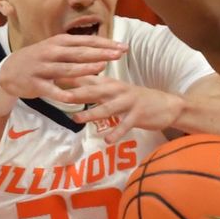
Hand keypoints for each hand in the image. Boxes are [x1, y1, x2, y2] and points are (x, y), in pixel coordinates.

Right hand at [0, 34, 127, 103]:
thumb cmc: (38, 59)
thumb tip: (100, 49)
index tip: (122, 47)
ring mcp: (42, 68)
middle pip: (79, 53)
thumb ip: (75, 49)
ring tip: (101, 68)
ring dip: (84, 69)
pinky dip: (62, 94)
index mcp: (58, 42)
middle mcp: (51, 52)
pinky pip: (50, 90)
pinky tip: (73, 99)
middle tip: (119, 55)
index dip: (105, 44)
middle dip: (100, 53)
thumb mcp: (54, 48)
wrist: (8, 71)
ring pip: (66, 69)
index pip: (86, 41)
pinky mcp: (35, 84)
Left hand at [61, 75, 183, 142]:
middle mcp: (117, 91)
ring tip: (77, 119)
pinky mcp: (138, 115)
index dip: (71, 77)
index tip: (53, 77)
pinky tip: (107, 141)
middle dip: (77, 93)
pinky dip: (116, 133)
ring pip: (107, 108)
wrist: (167, 105)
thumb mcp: (115, 91)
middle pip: (94, 91)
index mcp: (110, 84)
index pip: (87, 78)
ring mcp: (128, 103)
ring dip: (91, 113)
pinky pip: (125, 125)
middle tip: (60, 95)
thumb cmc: (135, 99)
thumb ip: (96, 89)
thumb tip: (71, 87)